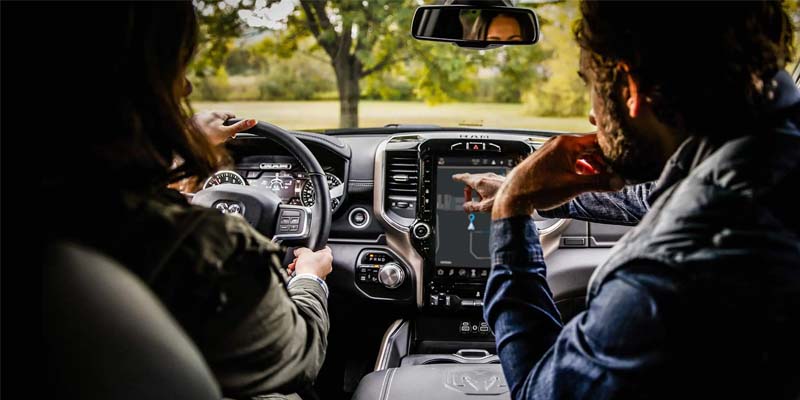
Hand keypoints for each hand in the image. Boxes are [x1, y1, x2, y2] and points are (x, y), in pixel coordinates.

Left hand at [190, 111, 255, 145]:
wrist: (185, 140)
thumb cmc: (205, 136)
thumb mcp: (226, 133)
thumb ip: (239, 127)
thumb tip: (254, 120)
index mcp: (217, 113)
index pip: (231, 115)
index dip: (233, 124)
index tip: (232, 134)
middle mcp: (207, 111)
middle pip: (220, 119)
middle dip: (222, 127)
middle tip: (220, 139)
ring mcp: (197, 116)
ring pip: (209, 122)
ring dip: (211, 129)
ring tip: (209, 139)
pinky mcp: (189, 121)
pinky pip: (199, 125)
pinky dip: (201, 130)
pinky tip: (200, 137)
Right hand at [287, 246, 332, 279]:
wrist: (306, 280)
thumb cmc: (308, 266)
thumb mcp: (303, 252)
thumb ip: (301, 250)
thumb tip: (298, 251)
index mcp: (328, 256)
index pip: (325, 249)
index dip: (317, 248)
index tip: (311, 249)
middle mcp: (327, 265)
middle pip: (315, 259)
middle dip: (305, 259)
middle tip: (299, 258)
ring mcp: (323, 273)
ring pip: (311, 267)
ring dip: (302, 266)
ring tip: (294, 266)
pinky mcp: (317, 280)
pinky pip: (309, 274)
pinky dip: (303, 272)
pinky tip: (295, 272)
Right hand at [452, 172, 505, 212]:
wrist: (521, 195)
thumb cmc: (504, 200)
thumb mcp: (484, 207)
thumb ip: (472, 207)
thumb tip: (466, 207)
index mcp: (480, 182)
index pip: (464, 178)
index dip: (458, 178)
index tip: (455, 178)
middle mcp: (486, 177)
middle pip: (472, 180)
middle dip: (468, 190)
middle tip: (469, 200)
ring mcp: (493, 176)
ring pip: (480, 181)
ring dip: (478, 190)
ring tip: (482, 201)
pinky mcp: (499, 178)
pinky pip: (488, 182)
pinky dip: (485, 188)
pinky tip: (490, 197)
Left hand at [492, 133, 623, 219]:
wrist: (513, 197)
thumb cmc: (538, 189)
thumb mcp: (574, 186)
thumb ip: (599, 183)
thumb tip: (619, 182)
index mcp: (567, 143)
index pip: (597, 140)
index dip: (612, 151)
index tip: (623, 161)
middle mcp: (559, 143)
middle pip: (589, 146)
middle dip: (603, 160)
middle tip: (615, 172)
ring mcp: (552, 150)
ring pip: (580, 154)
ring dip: (592, 165)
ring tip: (602, 178)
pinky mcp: (547, 159)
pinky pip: (569, 159)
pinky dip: (580, 167)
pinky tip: (585, 178)